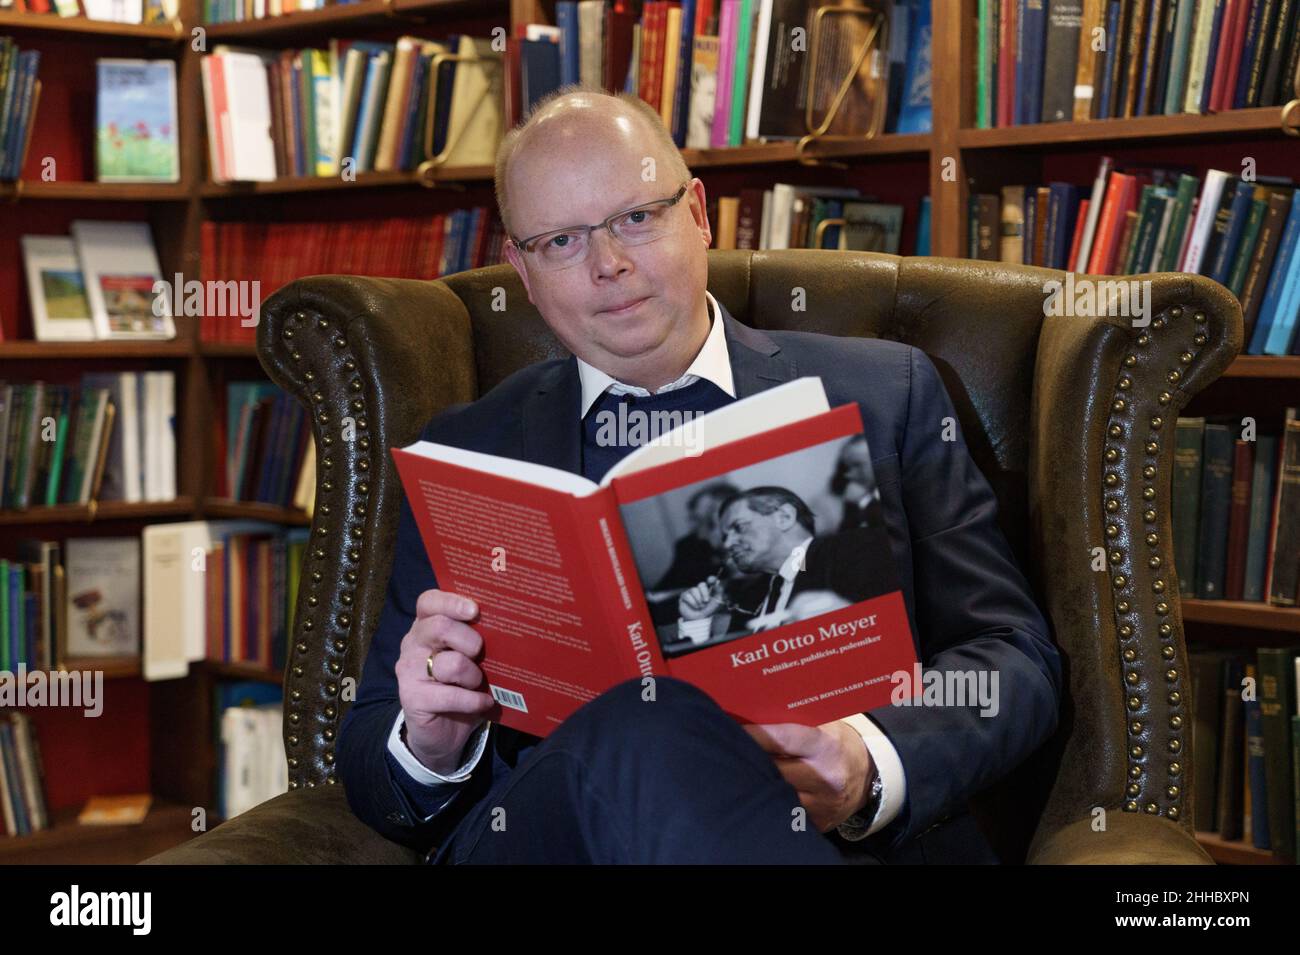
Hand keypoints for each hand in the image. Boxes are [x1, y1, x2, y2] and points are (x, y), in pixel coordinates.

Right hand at [396, 589, 494, 774]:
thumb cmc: (462, 684)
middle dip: (470, 640)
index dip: (452, 602)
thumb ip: (477, 637)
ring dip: (473, 676)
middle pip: (440, 627)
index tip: (475, 611)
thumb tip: (508, 622)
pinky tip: (484, 703)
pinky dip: (474, 701)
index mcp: (426, 625)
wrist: (442, 731)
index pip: (429, 602)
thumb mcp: (470, 657)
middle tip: (481, 654)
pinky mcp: (412, 698)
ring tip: (478, 684)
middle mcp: (413, 643)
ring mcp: (409, 670)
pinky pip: (450, 695)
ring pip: (450, 663)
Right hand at [678, 574, 725, 620]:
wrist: (699, 619)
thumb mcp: (715, 602)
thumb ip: (717, 592)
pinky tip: (695, 607)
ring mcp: (690, 592)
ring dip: (698, 600)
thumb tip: (717, 582)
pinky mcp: (683, 596)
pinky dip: (692, 602)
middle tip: (706, 601)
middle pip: (701, 584)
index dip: (712, 580)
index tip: (711, 581)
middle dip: (704, 593)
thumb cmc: (707, 611)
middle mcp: (699, 589)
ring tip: (700, 606)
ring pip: (694, 590)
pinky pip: (687, 595)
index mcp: (707, 589)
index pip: (710, 580)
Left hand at [743, 719, 871, 831]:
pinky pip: (785, 813)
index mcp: (826, 746)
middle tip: (729, 751)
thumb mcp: (823, 725)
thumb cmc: (835, 743)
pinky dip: (770, 802)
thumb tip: (753, 712)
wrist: (866, 775)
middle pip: (775, 770)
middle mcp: (826, 777)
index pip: (783, 739)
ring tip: (740, 772)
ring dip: (758, 783)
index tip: (734, 730)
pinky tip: (759, 793)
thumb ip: (794, 720)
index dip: (755, 736)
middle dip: (751, 760)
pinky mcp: (818, 823)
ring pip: (776, 795)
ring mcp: (822, 804)